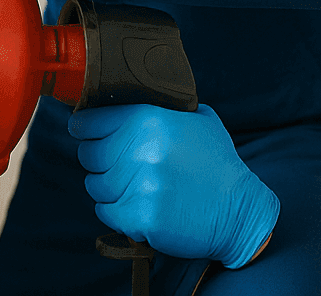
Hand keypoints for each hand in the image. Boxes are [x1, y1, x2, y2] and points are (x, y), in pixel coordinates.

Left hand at [69, 104, 278, 268]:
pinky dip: (114, 212)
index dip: (83, 128)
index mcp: (149, 120)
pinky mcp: (140, 216)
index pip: (90, 121)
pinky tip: (134, 206)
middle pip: (88, 156)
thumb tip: (122, 103)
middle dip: (97, 161)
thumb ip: (162, 110)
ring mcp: (139, 185)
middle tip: (114, 166)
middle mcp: (141, 149)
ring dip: (107, 188)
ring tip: (130, 188)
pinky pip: (105, 212)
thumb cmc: (218, 166)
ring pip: (95, 186)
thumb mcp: (198, 121)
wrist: (240, 212)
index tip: (81, 132)